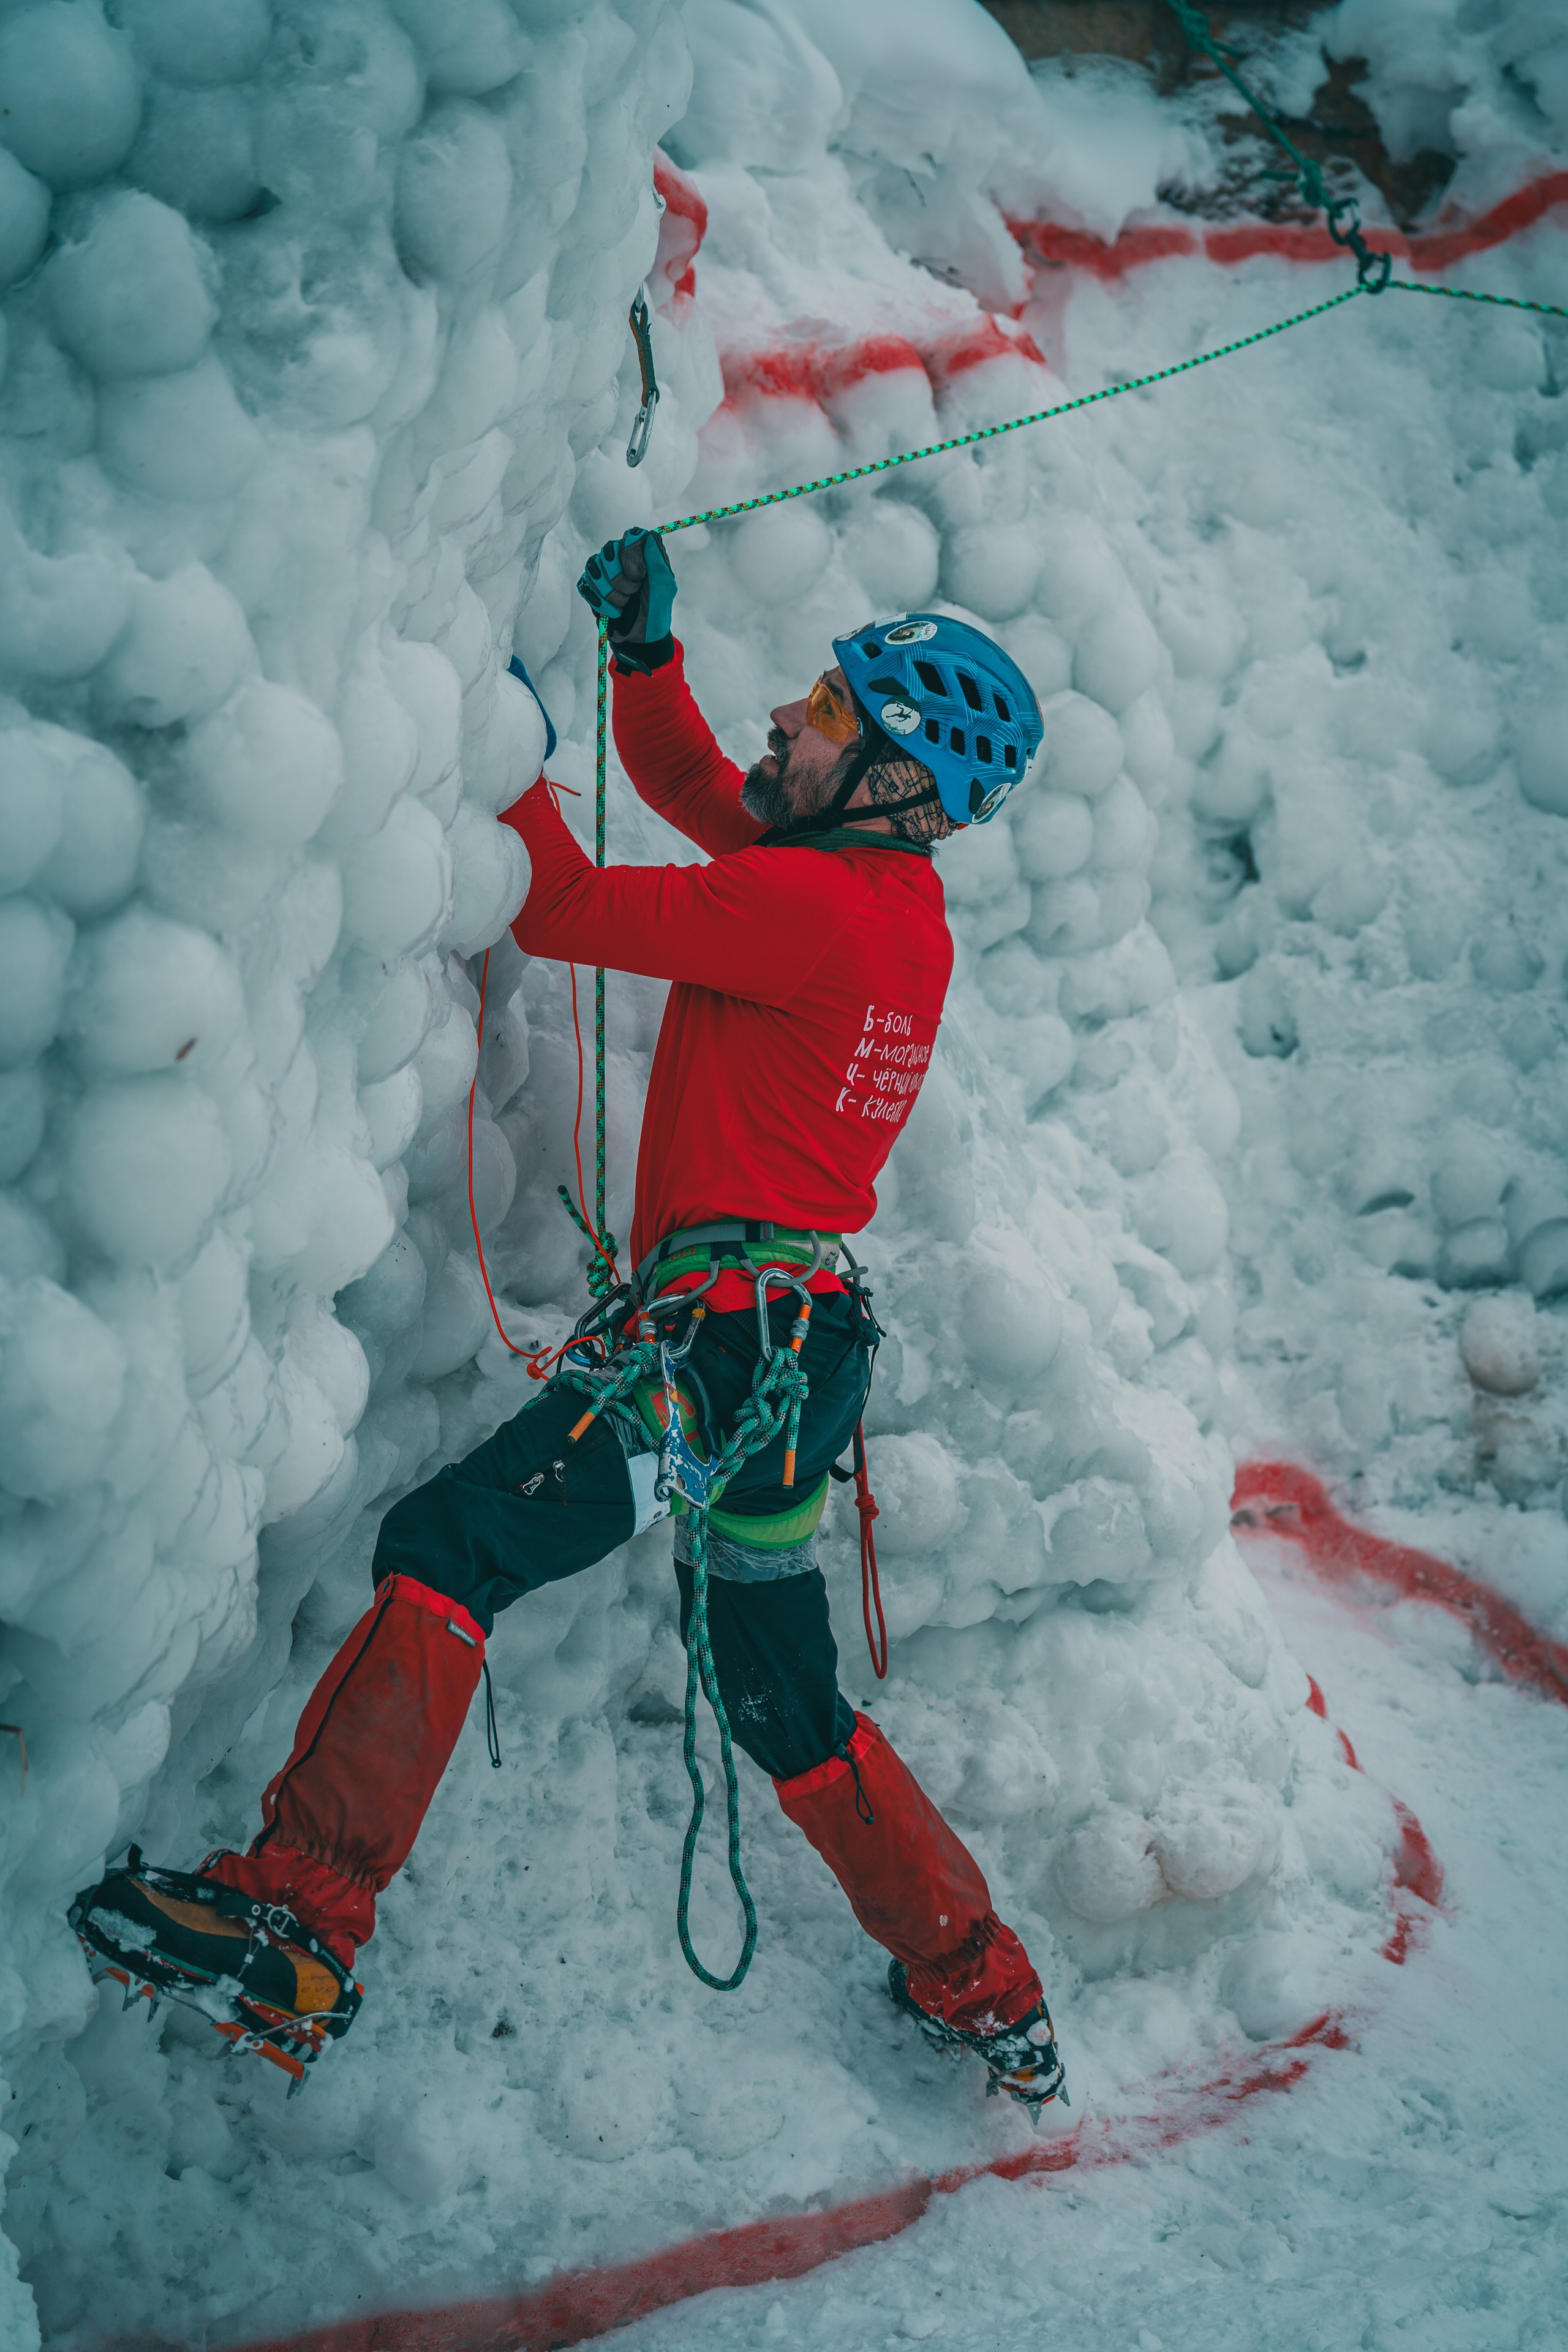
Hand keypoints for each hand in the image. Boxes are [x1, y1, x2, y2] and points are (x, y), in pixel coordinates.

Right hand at [576, 527, 676, 671]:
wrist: (642, 638)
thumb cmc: (656, 611)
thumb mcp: (665, 588)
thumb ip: (657, 561)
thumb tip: (647, 535)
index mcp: (642, 553)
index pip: (631, 535)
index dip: (631, 554)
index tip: (640, 576)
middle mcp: (621, 556)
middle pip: (609, 550)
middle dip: (620, 578)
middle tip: (634, 593)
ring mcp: (604, 570)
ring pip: (594, 567)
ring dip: (611, 593)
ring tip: (624, 604)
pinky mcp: (591, 586)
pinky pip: (585, 584)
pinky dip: (600, 602)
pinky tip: (614, 612)